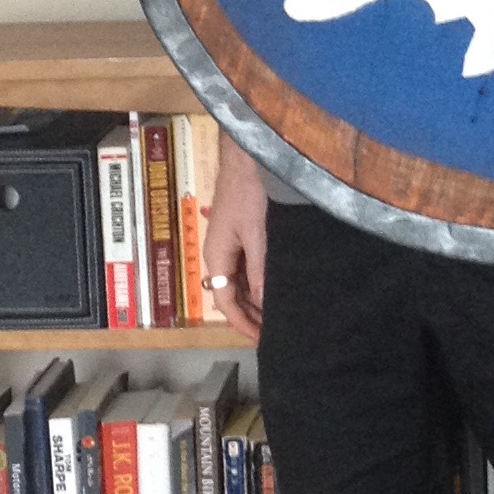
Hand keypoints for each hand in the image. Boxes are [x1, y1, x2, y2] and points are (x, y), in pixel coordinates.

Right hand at [201, 135, 267, 342]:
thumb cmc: (251, 191)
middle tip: (275, 331)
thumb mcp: (258, 235)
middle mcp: (218, 253)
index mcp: (216, 256)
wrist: (251, 154)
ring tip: (277, 314)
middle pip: (230, 295)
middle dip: (250, 315)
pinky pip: (246, 266)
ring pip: (238, 282)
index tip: (263, 339)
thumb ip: (259, 271)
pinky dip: (258, 281)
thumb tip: (261, 304)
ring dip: (255, 299)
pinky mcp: (240, 232)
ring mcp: (228, 242)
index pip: (225, 303)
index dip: (243, 324)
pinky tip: (275, 285)